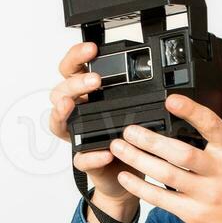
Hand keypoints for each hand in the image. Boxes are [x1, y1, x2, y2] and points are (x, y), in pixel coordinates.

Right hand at [47, 41, 137, 222]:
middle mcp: (77, 114)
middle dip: (74, 82)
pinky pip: (80, 158)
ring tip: (74, 105)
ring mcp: (76, 137)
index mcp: (88, 96)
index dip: (77, 56)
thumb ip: (140, 96)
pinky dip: (91, 155)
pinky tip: (105, 152)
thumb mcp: (136, 111)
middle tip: (95, 81)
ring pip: (57, 121)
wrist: (128, 173)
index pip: (73, 70)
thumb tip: (164, 83)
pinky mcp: (84, 161)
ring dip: (64, 111)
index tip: (92, 49)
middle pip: (59, 91)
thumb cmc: (129, 138)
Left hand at [107, 89, 221, 222]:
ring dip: (139, 160)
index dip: (190, 111)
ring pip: (167, 174)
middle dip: (150, 140)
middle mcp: (220, 171)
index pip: (211, 125)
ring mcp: (206, 194)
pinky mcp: (194, 214)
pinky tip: (126, 178)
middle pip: (180, 151)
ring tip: (120, 148)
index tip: (170, 100)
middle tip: (129, 130)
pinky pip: (162, 199)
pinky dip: (142, 188)